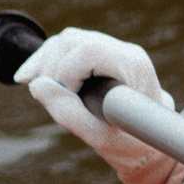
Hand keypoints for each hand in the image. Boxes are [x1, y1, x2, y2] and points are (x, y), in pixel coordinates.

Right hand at [16, 27, 182, 183]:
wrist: (152, 140)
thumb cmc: (131, 142)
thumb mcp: (99, 137)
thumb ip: (68, 112)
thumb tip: (38, 85)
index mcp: (132, 66)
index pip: (89, 50)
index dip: (66, 72)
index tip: (68, 98)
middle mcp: (125, 51)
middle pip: (73, 40)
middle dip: (51, 66)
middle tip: (50, 97)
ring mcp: (114, 50)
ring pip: (68, 40)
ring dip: (45, 62)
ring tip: (41, 89)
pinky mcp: (101, 55)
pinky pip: (68, 47)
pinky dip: (47, 61)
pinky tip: (31, 77)